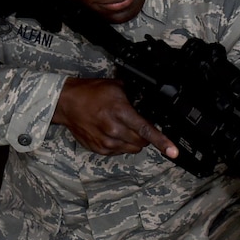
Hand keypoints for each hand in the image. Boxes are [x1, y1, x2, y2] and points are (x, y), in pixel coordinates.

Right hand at [52, 77, 176, 157]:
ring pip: (132, 148)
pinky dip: (120, 144)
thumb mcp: (116, 87)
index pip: (146, 129)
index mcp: (120, 112)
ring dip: (133, 140)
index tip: (173, 151)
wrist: (66, 103)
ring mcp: (106, 142)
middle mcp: (114, 129)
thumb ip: (134, 97)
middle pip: (142, 141)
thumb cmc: (89, 93)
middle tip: (136, 124)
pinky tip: (112, 132)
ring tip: (122, 127)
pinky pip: (119, 151)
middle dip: (145, 136)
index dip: (162, 141)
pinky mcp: (99, 149)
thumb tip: (148, 101)